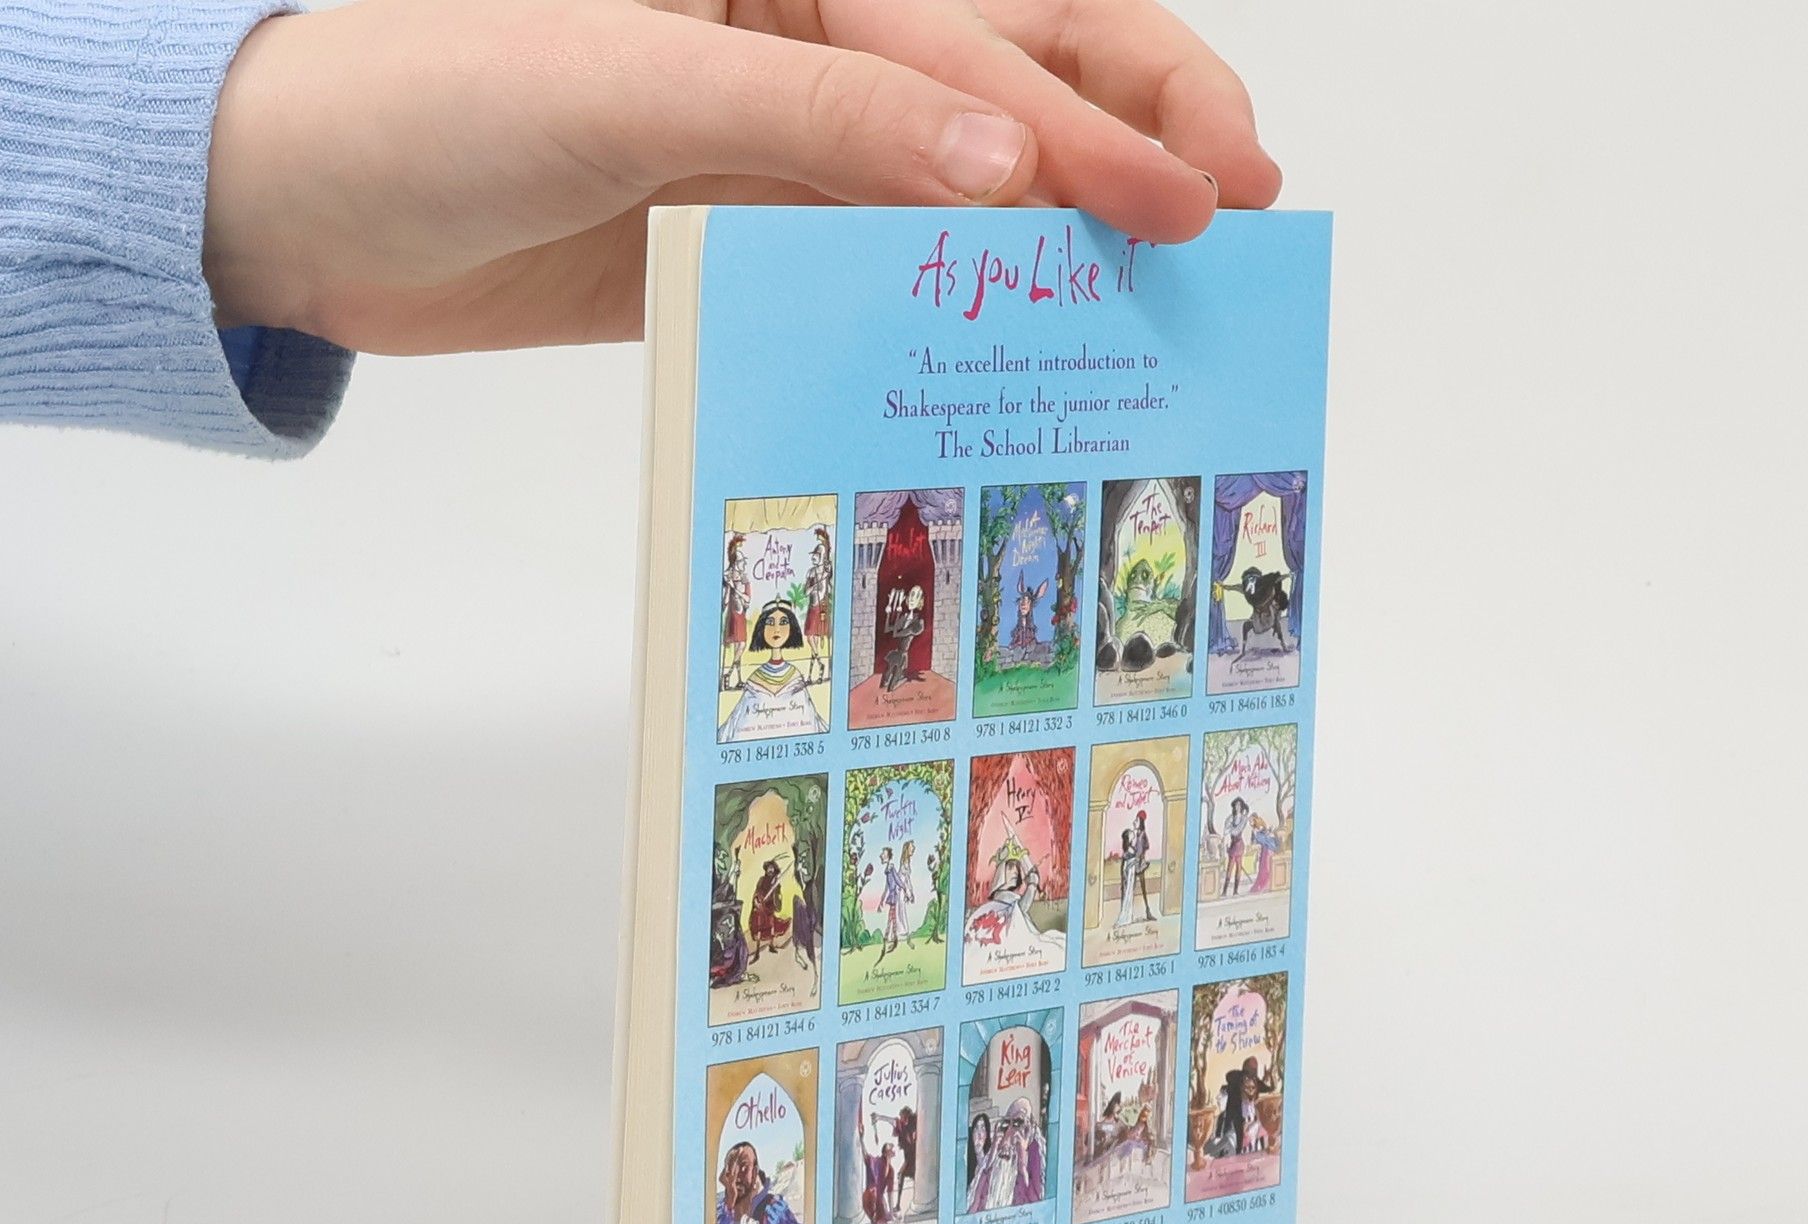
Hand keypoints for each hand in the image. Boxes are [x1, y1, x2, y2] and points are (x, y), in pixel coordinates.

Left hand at [204, 0, 1279, 353]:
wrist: (300, 206)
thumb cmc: (427, 95)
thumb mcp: (631, 80)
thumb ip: (822, 115)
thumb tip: (1006, 159)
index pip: (979, 33)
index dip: (1100, 114)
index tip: (1198, 198)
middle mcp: (798, 43)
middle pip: (1008, 67)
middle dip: (1131, 128)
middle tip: (1242, 206)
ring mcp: (775, 149)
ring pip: (957, 182)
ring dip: (1059, 233)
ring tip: (1161, 289)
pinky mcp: (740, 242)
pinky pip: (870, 269)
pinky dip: (945, 305)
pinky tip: (1013, 343)